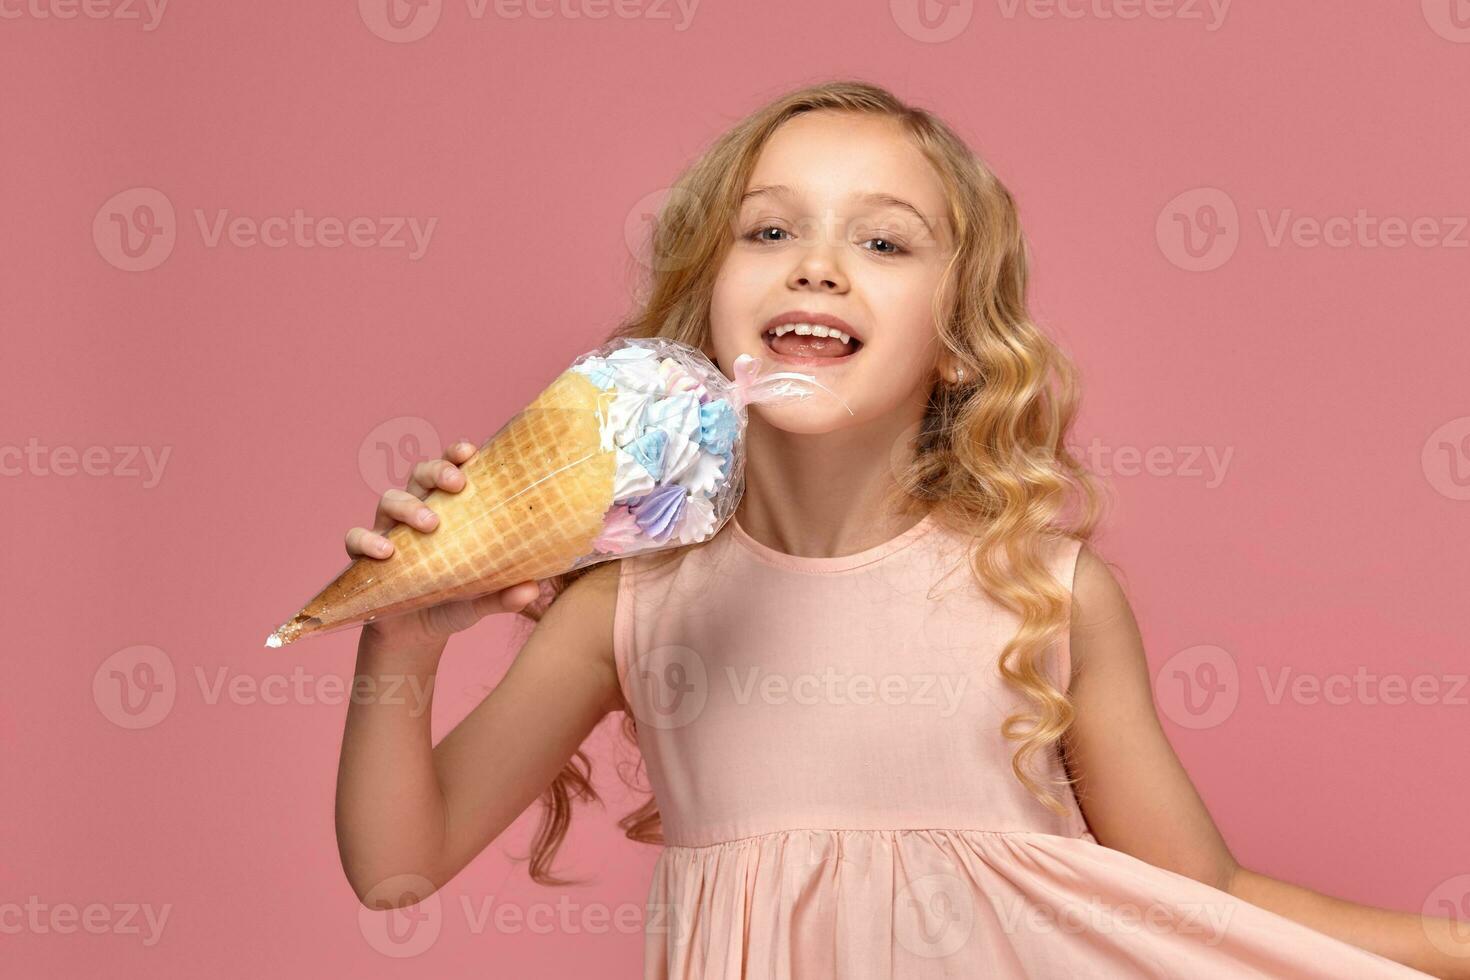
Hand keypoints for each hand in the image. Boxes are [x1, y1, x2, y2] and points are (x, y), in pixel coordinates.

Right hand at [345, 440, 541, 649]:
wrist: (416, 636)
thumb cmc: (453, 603)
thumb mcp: (481, 601)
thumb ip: (504, 595)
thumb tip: (532, 589)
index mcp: (448, 511)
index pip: (450, 470)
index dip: (456, 454)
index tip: (470, 451)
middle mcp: (416, 512)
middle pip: (420, 474)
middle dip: (437, 471)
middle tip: (457, 484)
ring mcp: (389, 532)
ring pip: (389, 499)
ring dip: (408, 505)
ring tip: (429, 523)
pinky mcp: (365, 558)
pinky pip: (356, 538)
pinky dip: (367, 540)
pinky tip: (385, 552)